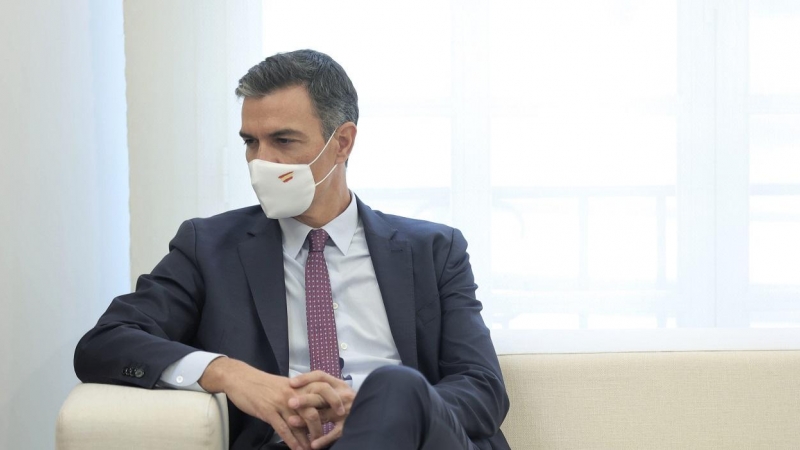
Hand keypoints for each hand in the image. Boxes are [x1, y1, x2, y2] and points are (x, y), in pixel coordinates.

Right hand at [198, 358, 345, 449]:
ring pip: (300, 423)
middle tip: (323, 441)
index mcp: (298, 386)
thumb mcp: (284, 386)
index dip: (334, 402)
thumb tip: (310, 408)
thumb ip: (298, 395)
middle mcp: (293, 394)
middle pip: (314, 411)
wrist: (241, 378)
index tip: (339, 414)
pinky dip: (292, 441)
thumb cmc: (263, 384)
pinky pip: (283, 429)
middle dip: (320, 429)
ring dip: (307, 439)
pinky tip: (297, 449)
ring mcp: (280, 403)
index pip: (322, 392)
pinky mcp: (268, 411)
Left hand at [287, 371, 355, 448]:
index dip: (306, 378)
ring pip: (323, 414)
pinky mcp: (347, 426)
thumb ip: (322, 386)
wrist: (371, 410)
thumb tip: (297, 384)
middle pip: (321, 395)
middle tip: (289, 402)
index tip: (291, 383)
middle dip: (304, 399)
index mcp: (338, 385)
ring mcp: (345, 411)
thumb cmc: (349, 400)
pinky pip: (333, 433)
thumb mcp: (339, 389)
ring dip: (306, 419)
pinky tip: (312, 444)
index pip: (321, 376)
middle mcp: (342, 395)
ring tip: (292, 422)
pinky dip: (323, 439)